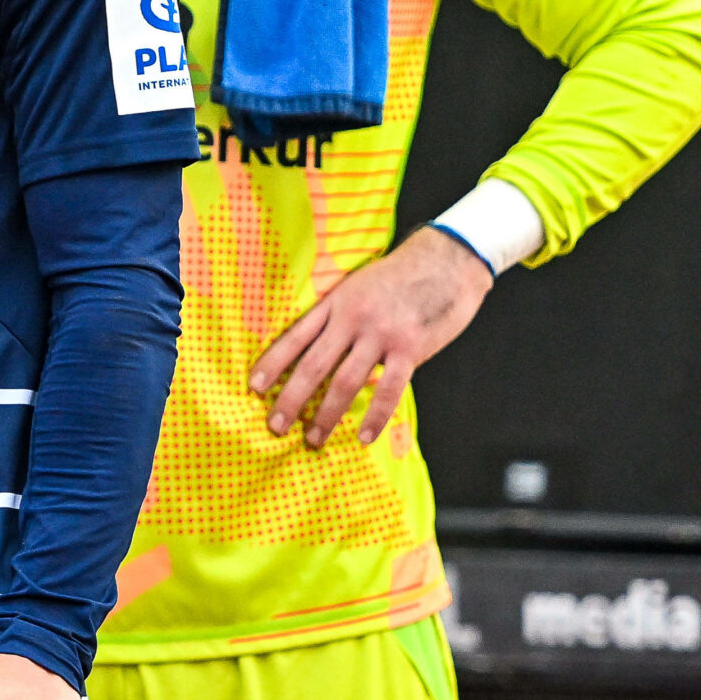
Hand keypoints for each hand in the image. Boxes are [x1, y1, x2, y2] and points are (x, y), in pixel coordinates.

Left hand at [251, 226, 491, 449]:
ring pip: (345, 381)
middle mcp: (353, 318)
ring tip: (313, 439)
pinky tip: (363, 437)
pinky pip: (388, 390)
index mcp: (337, 301)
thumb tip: (316, 347)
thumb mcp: (360, 284)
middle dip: (291, 398)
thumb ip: (339, 313)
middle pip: (314, 364)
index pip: (296, 335)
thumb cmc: (402, 275)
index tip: (253, 386)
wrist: (448, 260)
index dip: (273, 362)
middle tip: (275, 425)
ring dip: (326, 415)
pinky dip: (374, 416)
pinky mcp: (410, 348)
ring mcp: (381, 334)